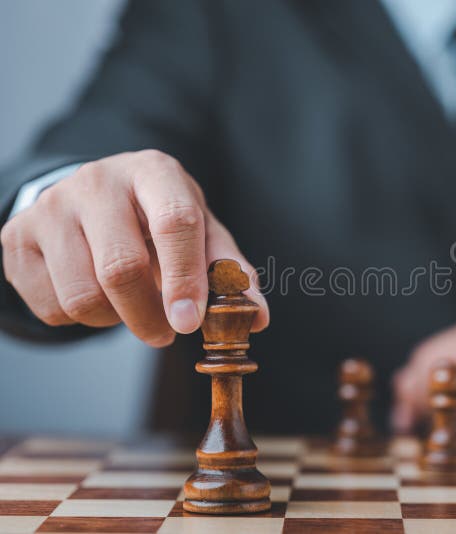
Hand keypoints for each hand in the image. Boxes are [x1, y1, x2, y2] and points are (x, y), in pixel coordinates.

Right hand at [1, 150, 267, 345]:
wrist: (94, 197)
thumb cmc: (158, 218)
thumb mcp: (201, 233)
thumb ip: (230, 272)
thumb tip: (256, 318)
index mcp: (155, 172)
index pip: (174, 223)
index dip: (185, 278)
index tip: (191, 322)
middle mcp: (98, 181)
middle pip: (121, 268)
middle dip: (149, 316)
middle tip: (166, 332)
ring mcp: (51, 206)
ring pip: (82, 295)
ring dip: (114, 320)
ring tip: (129, 305)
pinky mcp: (17, 236)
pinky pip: (51, 306)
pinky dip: (81, 319)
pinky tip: (95, 295)